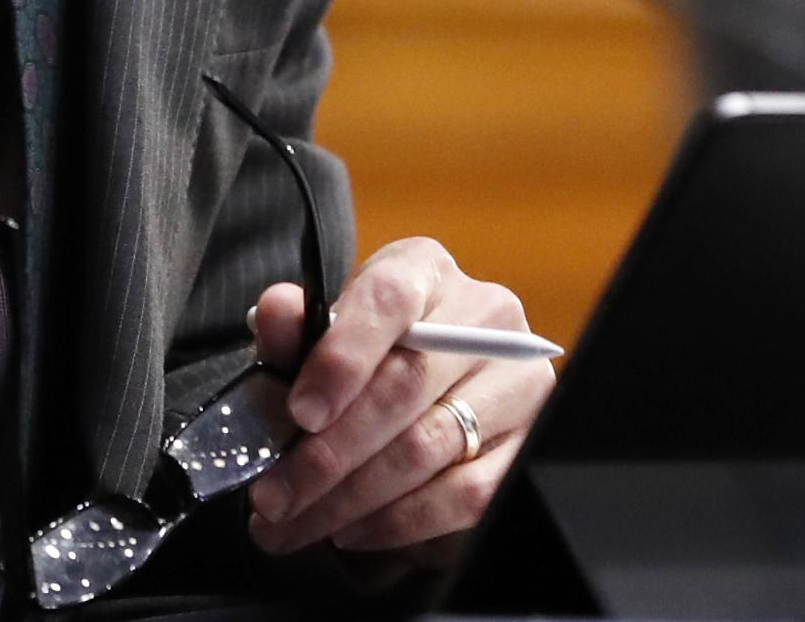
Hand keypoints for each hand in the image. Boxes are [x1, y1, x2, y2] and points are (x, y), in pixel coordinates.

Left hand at [243, 239, 552, 565]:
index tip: (300, 414)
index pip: (390, 299)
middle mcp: (484, 317)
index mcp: (425, 272)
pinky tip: (353, 531)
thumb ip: (294, 333)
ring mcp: (518, 381)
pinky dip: (400, 522)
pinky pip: (465, 493)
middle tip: (275, 498)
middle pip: (405, 385)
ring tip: (298, 523)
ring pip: (429, 446)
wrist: (417, 406)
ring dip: (351, 498)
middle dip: (328, 453)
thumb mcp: (319, 345)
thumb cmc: (363, 368)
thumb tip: (278, 310)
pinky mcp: (530, 443)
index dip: (342, 357)